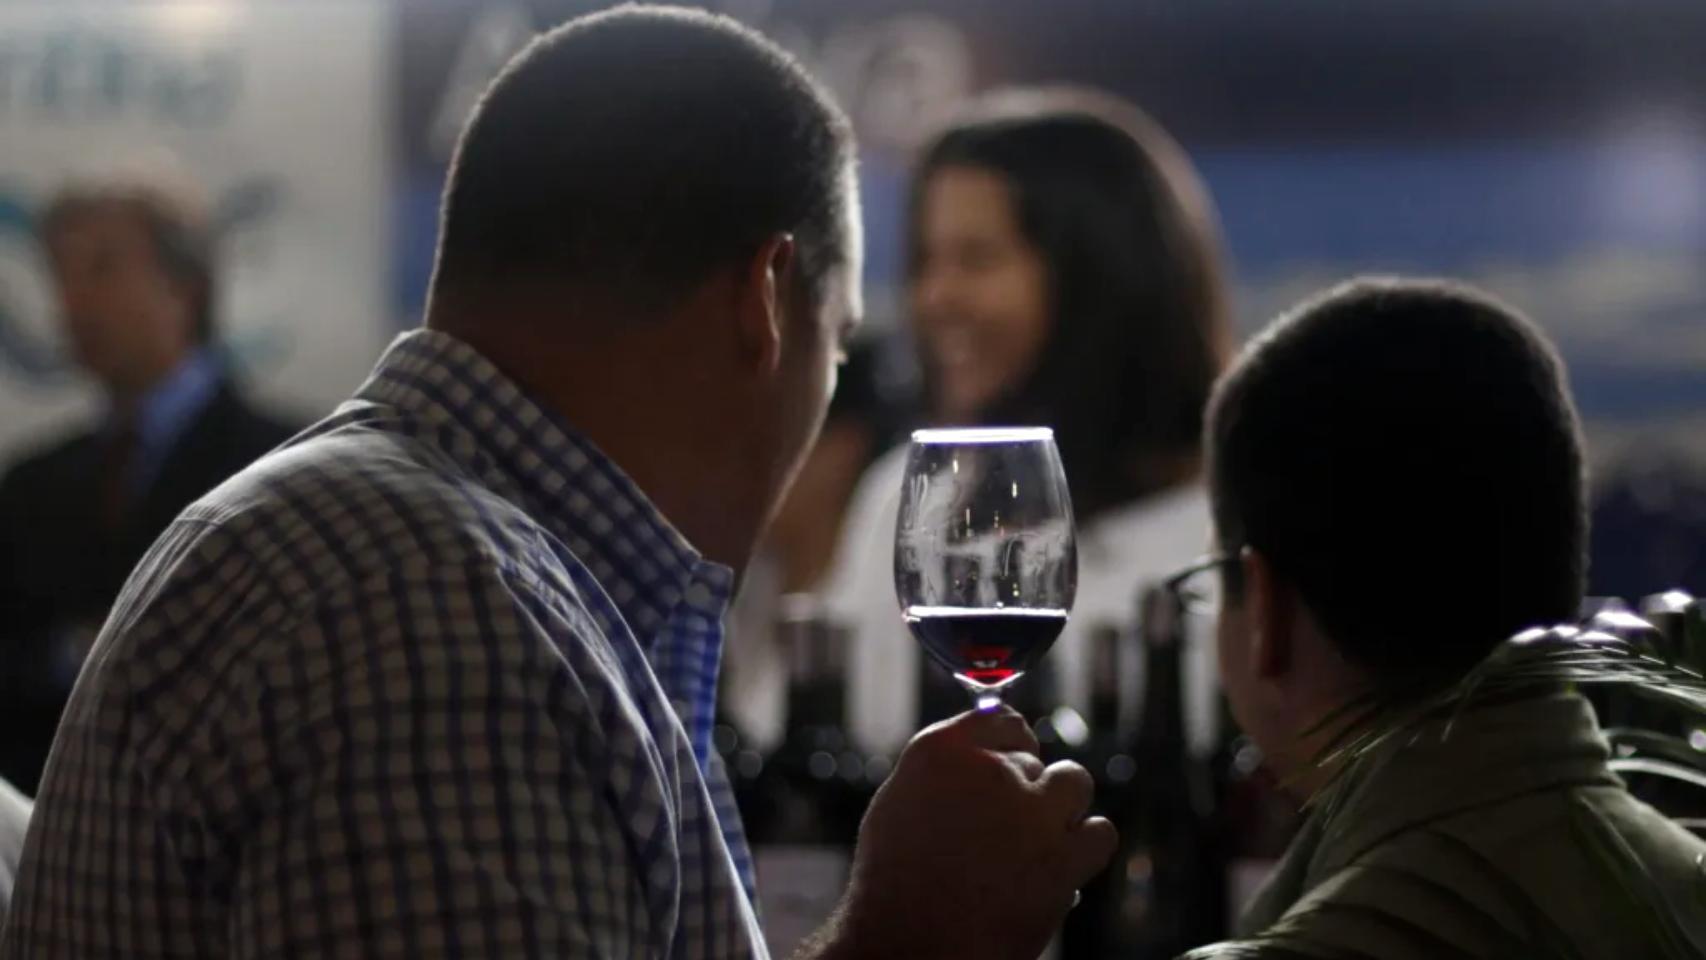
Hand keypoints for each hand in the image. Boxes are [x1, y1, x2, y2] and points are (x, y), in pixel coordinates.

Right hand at [807, 706, 1117, 959]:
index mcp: (940, 751)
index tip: (1012, 763)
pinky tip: (1063, 863)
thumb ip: (947, 771)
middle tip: (1003, 831)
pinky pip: (1100, 831)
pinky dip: (1086, 846)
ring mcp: (1031, 812)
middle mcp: (989, 771)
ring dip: (1060, 808)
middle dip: (1025, 791)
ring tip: (1036, 842)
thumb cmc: (896, 885)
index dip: (1012, 744)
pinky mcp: (1063, 856)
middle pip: (1034, 760)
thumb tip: (990, 758)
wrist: (912, 947)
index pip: (1002, 720)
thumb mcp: (900, 804)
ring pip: (1074, 782)